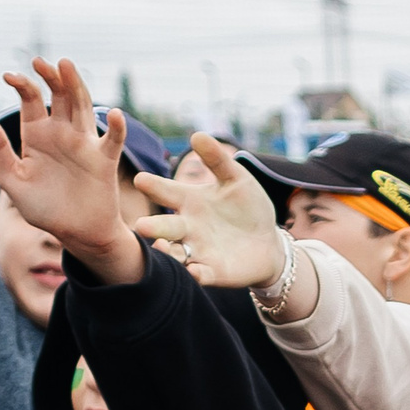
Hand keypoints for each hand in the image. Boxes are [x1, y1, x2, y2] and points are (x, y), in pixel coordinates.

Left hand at [0, 59, 141, 282]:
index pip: (30, 101)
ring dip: (76, 87)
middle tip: (40, 62)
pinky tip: (116, 113)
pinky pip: (112, 141)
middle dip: (50, 78)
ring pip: (82, 108)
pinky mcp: (103, 161)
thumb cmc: (44, 209)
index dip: (21, 86)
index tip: (9, 76)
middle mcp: (61, 134)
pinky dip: (117, 127)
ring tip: (66, 66)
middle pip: (58, 96)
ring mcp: (84, 145)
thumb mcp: (12, 181)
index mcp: (37, 136)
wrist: (75, 233)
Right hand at [132, 131, 290, 289]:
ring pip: (174, 252)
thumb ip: (218, 161)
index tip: (142, 180)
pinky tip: (194, 271)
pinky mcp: (213, 271)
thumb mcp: (237, 181)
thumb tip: (198, 135)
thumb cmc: (248, 208)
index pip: (164, 191)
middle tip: (141, 225)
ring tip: (161, 247)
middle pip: (164, 226)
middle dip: (153, 226)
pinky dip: (195, 273)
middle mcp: (186, 226)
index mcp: (188, 201)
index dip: (153, 186)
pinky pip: (199, 273)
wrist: (268, 243)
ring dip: (167, 251)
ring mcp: (197, 250)